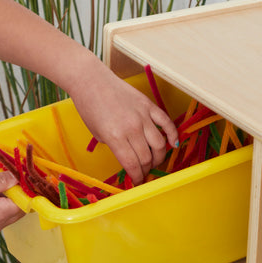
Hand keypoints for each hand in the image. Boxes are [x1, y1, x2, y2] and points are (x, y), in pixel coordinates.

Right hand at [0, 172, 23, 239]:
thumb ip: (1, 181)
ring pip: (4, 216)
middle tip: (6, 180)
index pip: (25, 204)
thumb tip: (17, 177)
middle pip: (16, 212)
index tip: (20, 178)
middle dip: (16, 196)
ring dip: (3, 203)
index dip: (25, 191)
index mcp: (1, 214)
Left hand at [68, 62, 178, 184]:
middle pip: (147, 157)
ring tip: (154, 161)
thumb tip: (128, 156)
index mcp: (115, 137)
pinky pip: (166, 123)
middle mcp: (131, 128)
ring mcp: (142, 116)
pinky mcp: (148, 105)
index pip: (132, 164)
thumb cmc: (89, 107)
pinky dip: (172, 135)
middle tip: (143, 172)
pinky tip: (173, 144)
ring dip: (159, 157)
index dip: (136, 177)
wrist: (91, 81)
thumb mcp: (96, 132)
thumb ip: (114, 145)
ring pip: (160, 144)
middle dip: (146, 169)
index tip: (137, 181)